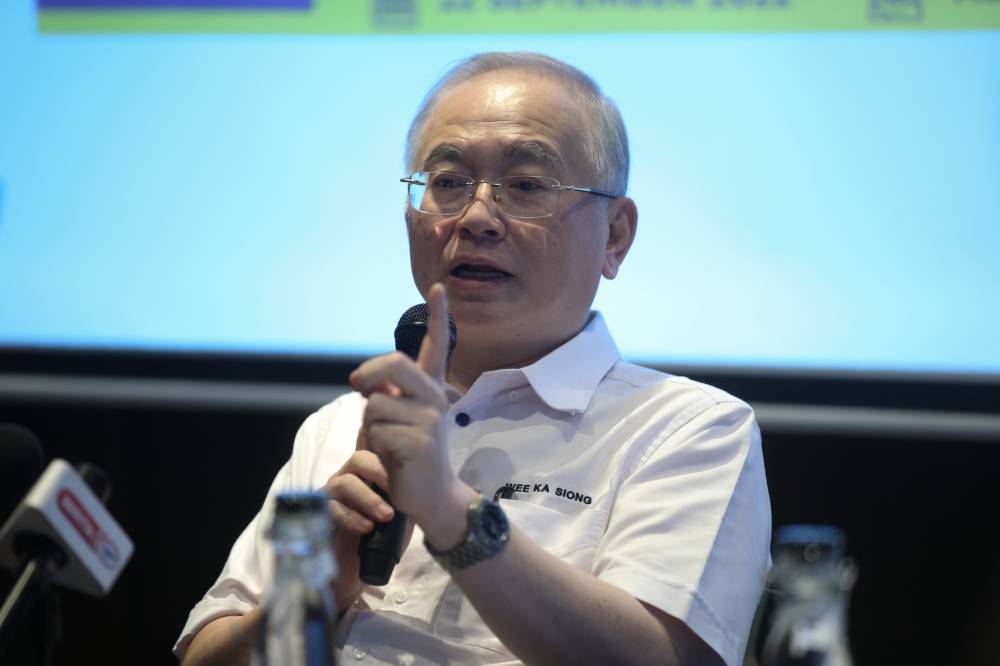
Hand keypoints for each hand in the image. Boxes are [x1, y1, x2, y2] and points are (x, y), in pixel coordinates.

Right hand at [321, 448, 394, 611]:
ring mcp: (331, 495)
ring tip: (385, 516)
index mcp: (368, 475)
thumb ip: (408, 498)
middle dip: (379, 473)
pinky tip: (366, 528)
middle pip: (359, 459)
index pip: (375, 452)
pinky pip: (332, 508)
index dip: (389, 458)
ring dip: (368, 498)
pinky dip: (351, 517)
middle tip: (396, 493)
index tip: (406, 475)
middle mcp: (348, 478)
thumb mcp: (401, 517)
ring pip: (344, 483)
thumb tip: (424, 485)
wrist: (359, 571)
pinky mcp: (320, 515)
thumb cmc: (382, 540)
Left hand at [348, 283, 468, 528]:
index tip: (437, 288)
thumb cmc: (407, 453)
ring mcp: (429, 419)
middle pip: (394, 364)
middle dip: (368, 374)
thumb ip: (387, 393)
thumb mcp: (397, 417)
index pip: (437, 345)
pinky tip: (392, 458)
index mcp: (430, 387)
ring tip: (387, 442)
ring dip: (369, 424)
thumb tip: (368, 383)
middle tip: (357, 386)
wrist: (429, 494)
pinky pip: (376, 430)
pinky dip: (374, 444)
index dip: (437, 316)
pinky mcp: (419, 441)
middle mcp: (434, 397)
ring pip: (375, 403)